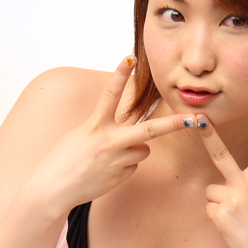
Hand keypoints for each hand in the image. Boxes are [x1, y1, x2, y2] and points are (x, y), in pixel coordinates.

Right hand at [36, 56, 189, 209]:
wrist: (54, 189)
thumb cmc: (64, 160)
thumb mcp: (80, 136)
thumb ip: (105, 130)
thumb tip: (133, 139)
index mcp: (95, 125)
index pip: (109, 95)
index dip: (120, 75)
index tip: (130, 58)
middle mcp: (109, 142)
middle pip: (149, 130)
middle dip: (174, 124)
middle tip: (194, 119)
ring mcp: (117, 161)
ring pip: (143, 149)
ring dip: (134, 150)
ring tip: (110, 157)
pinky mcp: (121, 176)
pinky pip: (133, 166)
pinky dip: (124, 167)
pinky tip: (106, 171)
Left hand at [198, 111, 247, 247]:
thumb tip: (224, 187)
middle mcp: (245, 186)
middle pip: (221, 155)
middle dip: (207, 135)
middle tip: (196, 117)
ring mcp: (231, 199)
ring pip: (211, 192)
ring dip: (218, 204)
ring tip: (235, 219)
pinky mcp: (220, 213)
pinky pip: (209, 209)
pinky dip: (217, 218)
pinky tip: (230, 227)